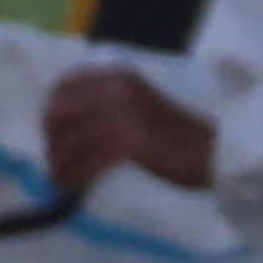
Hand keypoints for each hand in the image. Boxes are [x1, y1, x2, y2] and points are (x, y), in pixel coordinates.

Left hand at [39, 66, 213, 200]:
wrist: (211, 151)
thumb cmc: (174, 133)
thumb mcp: (136, 102)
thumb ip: (105, 102)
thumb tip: (63, 124)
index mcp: (116, 76)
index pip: (64, 86)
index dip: (50, 111)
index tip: (52, 134)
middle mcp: (115, 89)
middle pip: (60, 114)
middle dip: (52, 141)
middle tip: (55, 162)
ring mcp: (122, 115)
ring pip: (71, 141)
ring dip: (60, 164)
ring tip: (61, 179)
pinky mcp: (128, 142)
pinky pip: (88, 162)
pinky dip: (76, 176)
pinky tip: (75, 186)